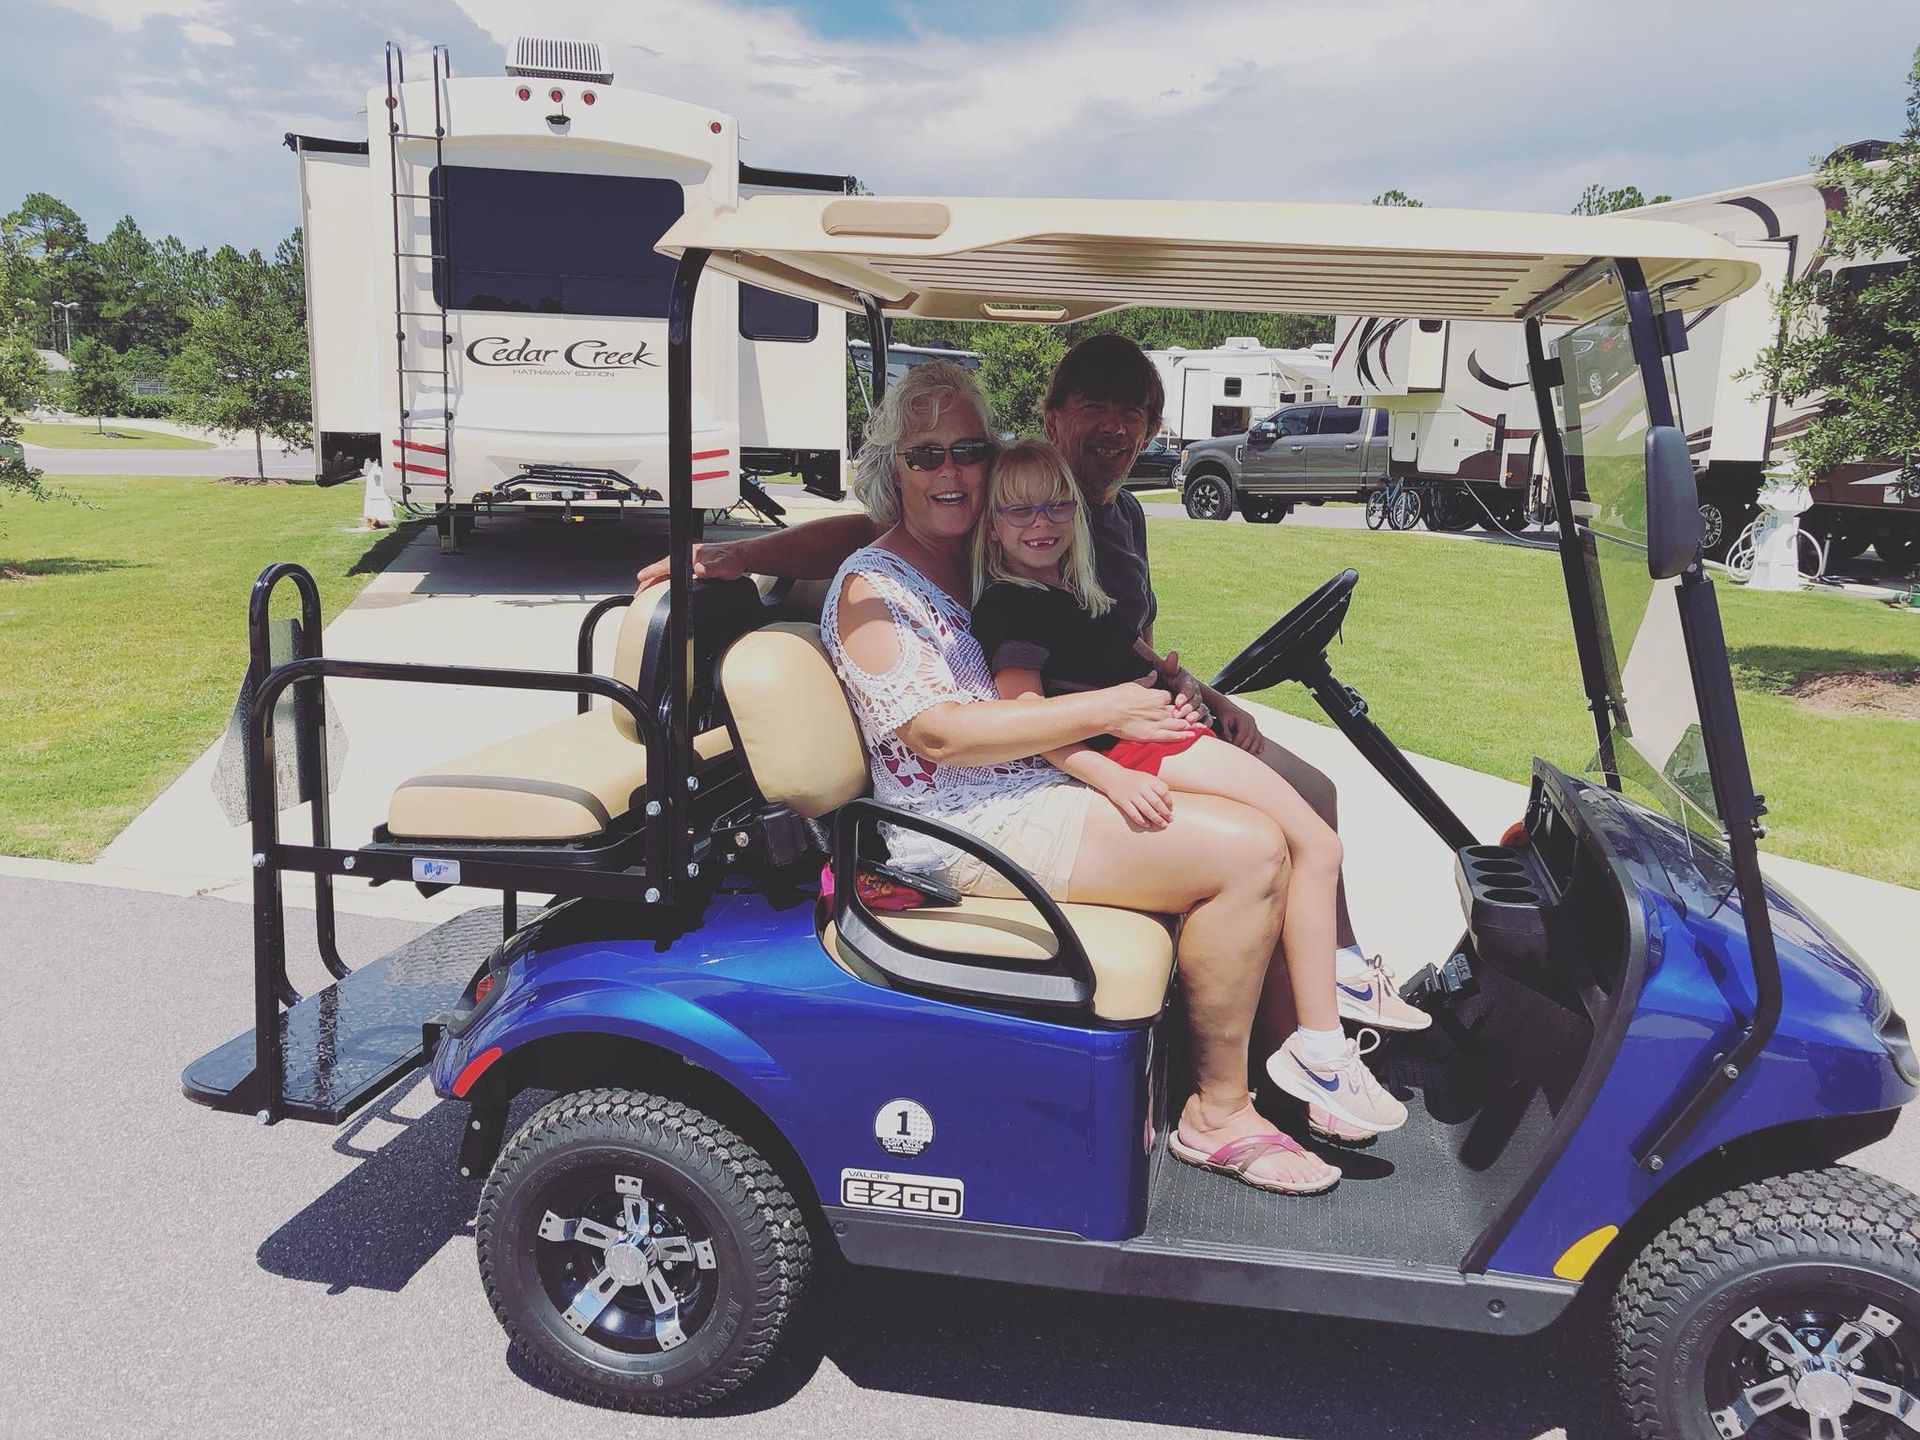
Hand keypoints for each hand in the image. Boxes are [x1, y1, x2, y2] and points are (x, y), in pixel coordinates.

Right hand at [635, 540, 749, 588]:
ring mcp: (689, 560)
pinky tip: (664, 585)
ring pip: (668, 570)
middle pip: (663, 568)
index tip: (641, 577)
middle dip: (649, 579)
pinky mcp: (693, 564)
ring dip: (656, 578)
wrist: (741, 557)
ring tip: (646, 589)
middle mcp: (688, 556)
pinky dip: (666, 578)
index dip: (653, 571)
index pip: (668, 565)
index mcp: (691, 555)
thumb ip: (711, 569)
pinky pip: (675, 572)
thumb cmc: (732, 561)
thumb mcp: (723, 567)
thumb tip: (699, 569)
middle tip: (639, 591)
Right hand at [1098, 768, 1173, 829]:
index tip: (1170, 809)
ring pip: (1147, 810)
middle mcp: (1141, 787)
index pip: (1163, 792)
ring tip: (1163, 825)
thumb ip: (1158, 785)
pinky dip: (1142, 821)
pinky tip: (1147, 825)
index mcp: (1148, 780)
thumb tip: (1169, 800)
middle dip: (1165, 813)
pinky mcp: (1123, 802)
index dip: (1169, 802)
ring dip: (1157, 819)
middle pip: (1157, 803)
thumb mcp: (1147, 777)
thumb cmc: (1133, 779)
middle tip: (1170, 820)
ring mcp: (1131, 795)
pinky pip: (1134, 814)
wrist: (1112, 776)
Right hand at [1102, 684, 1192, 743]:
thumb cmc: (1117, 697)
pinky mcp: (1151, 734)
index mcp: (1157, 695)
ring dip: (1190, 725)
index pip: (1171, 698)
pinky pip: (1171, 736)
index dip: (1174, 702)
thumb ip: (1146, 681)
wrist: (1106, 711)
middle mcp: (1160, 709)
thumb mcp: (1133, 684)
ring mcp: (1157, 722)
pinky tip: (1191, 735)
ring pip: (1179, 724)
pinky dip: (1182, 736)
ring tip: (1200, 727)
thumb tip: (1154, 674)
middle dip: (1187, 714)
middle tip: (1196, 718)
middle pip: (1179, 712)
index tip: (1175, 705)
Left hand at [1153, 650, 1213, 730]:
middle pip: (1196, 700)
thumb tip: (1173, 654)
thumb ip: (1170, 665)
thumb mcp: (1167, 672)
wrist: (1166, 690)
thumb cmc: (1168, 681)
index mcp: (1188, 682)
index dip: (1185, 695)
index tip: (1178, 701)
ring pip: (1203, 710)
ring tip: (1189, 720)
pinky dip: (1205, 723)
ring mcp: (1199, 704)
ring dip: (1197, 715)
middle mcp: (1196, 694)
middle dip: (1188, 707)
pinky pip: (1208, 719)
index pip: (1188, 688)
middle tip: (1180, 713)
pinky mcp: (1201, 715)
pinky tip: (1201, 727)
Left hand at [1208, 689, 1263, 752]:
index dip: (1238, 742)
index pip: (1243, 733)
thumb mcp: (1223, 720)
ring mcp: (1254, 725)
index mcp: (1243, 718)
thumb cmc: (1225, 714)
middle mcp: (1251, 721)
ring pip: (1258, 738)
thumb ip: (1226, 730)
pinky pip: (1260, 737)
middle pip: (1251, 737)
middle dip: (1246, 747)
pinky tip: (1259, 751)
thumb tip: (1230, 740)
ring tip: (1248, 755)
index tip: (1233, 748)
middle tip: (1239, 754)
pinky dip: (1260, 744)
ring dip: (1254, 748)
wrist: (1228, 708)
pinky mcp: (1255, 728)